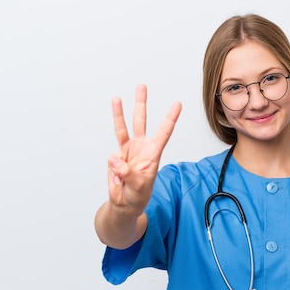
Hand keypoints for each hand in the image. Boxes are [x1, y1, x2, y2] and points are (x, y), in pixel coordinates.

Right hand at [107, 84, 181, 214]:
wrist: (124, 203)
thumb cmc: (138, 196)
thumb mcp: (137, 187)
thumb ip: (127, 173)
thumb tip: (115, 159)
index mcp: (153, 153)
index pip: (164, 132)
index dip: (170, 118)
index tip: (177, 103)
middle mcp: (141, 148)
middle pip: (141, 121)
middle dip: (141, 103)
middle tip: (142, 86)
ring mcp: (127, 151)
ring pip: (123, 128)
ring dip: (119, 113)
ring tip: (117, 98)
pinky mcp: (116, 157)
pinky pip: (112, 158)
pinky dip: (113, 169)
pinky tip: (118, 179)